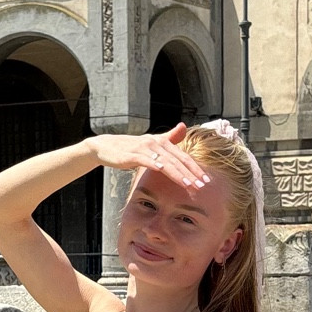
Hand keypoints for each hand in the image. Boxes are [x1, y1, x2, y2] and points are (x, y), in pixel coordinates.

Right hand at [90, 124, 209, 193]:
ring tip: (189, 185)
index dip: (195, 168)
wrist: (105, 147)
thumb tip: (184, 126)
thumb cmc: (130, 148)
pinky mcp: (133, 155)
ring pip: (166, 162)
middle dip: (191, 173)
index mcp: (162, 141)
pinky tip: (164, 172)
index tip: (206, 180)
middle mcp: (155, 142)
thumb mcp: (151, 142)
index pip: (183, 157)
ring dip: (179, 174)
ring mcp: (144, 148)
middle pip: (177, 160)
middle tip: (202, 185)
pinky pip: (148, 161)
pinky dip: (157, 166)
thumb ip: (169, 137)